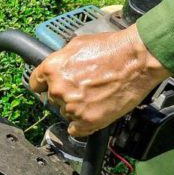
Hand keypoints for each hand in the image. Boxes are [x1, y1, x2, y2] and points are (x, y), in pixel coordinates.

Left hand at [28, 25, 170, 136]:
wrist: (137, 60)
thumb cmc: (112, 48)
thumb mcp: (78, 44)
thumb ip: (62, 59)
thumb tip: (58, 66)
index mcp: (52, 69)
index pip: (36, 84)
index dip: (45, 85)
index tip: (51, 87)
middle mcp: (58, 89)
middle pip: (53, 99)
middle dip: (66, 94)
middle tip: (85, 87)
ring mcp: (73, 107)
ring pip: (66, 113)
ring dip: (77, 108)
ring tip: (96, 96)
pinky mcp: (88, 121)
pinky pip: (76, 130)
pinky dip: (83, 125)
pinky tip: (93, 113)